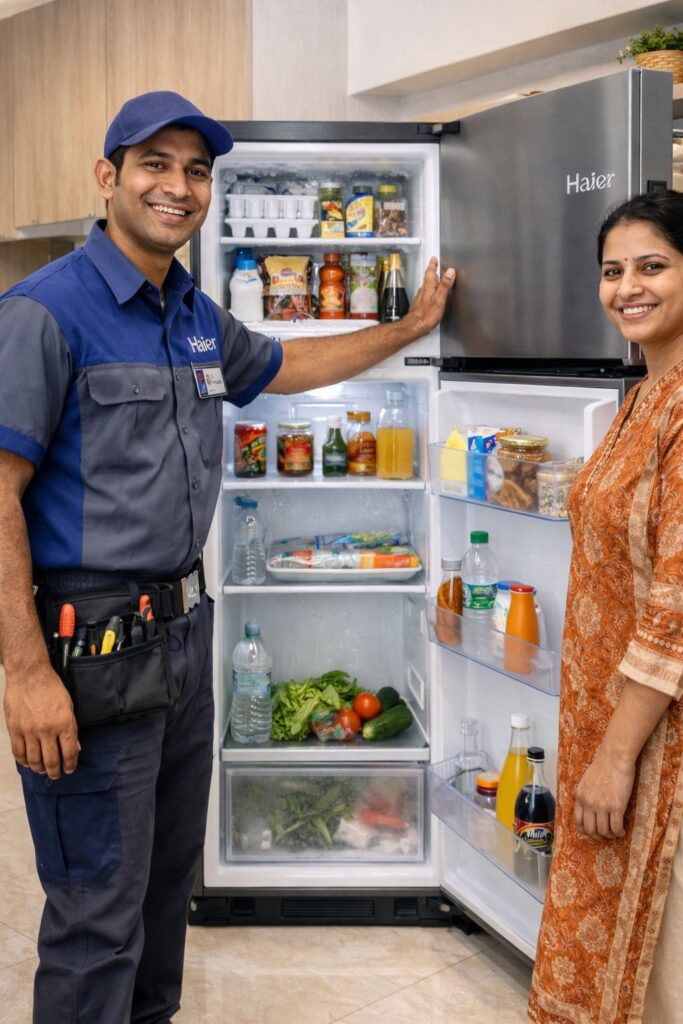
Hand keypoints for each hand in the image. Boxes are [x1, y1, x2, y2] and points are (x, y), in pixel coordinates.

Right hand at [4, 664, 79, 778]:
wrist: (29, 675)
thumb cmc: (51, 688)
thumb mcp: (68, 706)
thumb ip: (71, 728)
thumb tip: (75, 747)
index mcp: (64, 723)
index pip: (70, 753)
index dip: (71, 765)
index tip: (70, 769)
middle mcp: (47, 730)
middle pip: (52, 761)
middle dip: (55, 772)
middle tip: (56, 775)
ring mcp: (29, 731)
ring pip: (34, 760)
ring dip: (39, 769)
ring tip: (42, 770)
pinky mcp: (15, 729)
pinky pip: (18, 752)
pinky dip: (23, 761)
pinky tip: (28, 763)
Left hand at [402, 257, 455, 338]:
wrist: (415, 326)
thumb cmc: (427, 315)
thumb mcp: (440, 299)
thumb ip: (445, 285)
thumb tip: (450, 271)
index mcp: (429, 287)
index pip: (430, 272)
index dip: (432, 265)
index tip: (434, 259)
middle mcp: (423, 291)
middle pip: (427, 278)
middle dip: (431, 272)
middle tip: (433, 266)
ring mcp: (420, 298)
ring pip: (425, 287)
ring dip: (430, 282)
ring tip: (434, 280)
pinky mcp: (419, 306)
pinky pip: (425, 295)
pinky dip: (428, 292)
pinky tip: (430, 297)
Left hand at [574, 743, 635, 838]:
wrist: (614, 758)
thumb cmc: (603, 765)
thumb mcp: (586, 780)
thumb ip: (586, 794)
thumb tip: (589, 806)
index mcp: (580, 796)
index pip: (578, 821)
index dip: (585, 830)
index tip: (592, 832)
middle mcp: (588, 803)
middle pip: (590, 830)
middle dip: (598, 836)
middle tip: (605, 836)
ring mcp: (602, 806)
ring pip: (603, 831)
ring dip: (610, 835)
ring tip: (616, 833)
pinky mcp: (616, 807)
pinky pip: (616, 827)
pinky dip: (619, 832)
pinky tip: (622, 830)